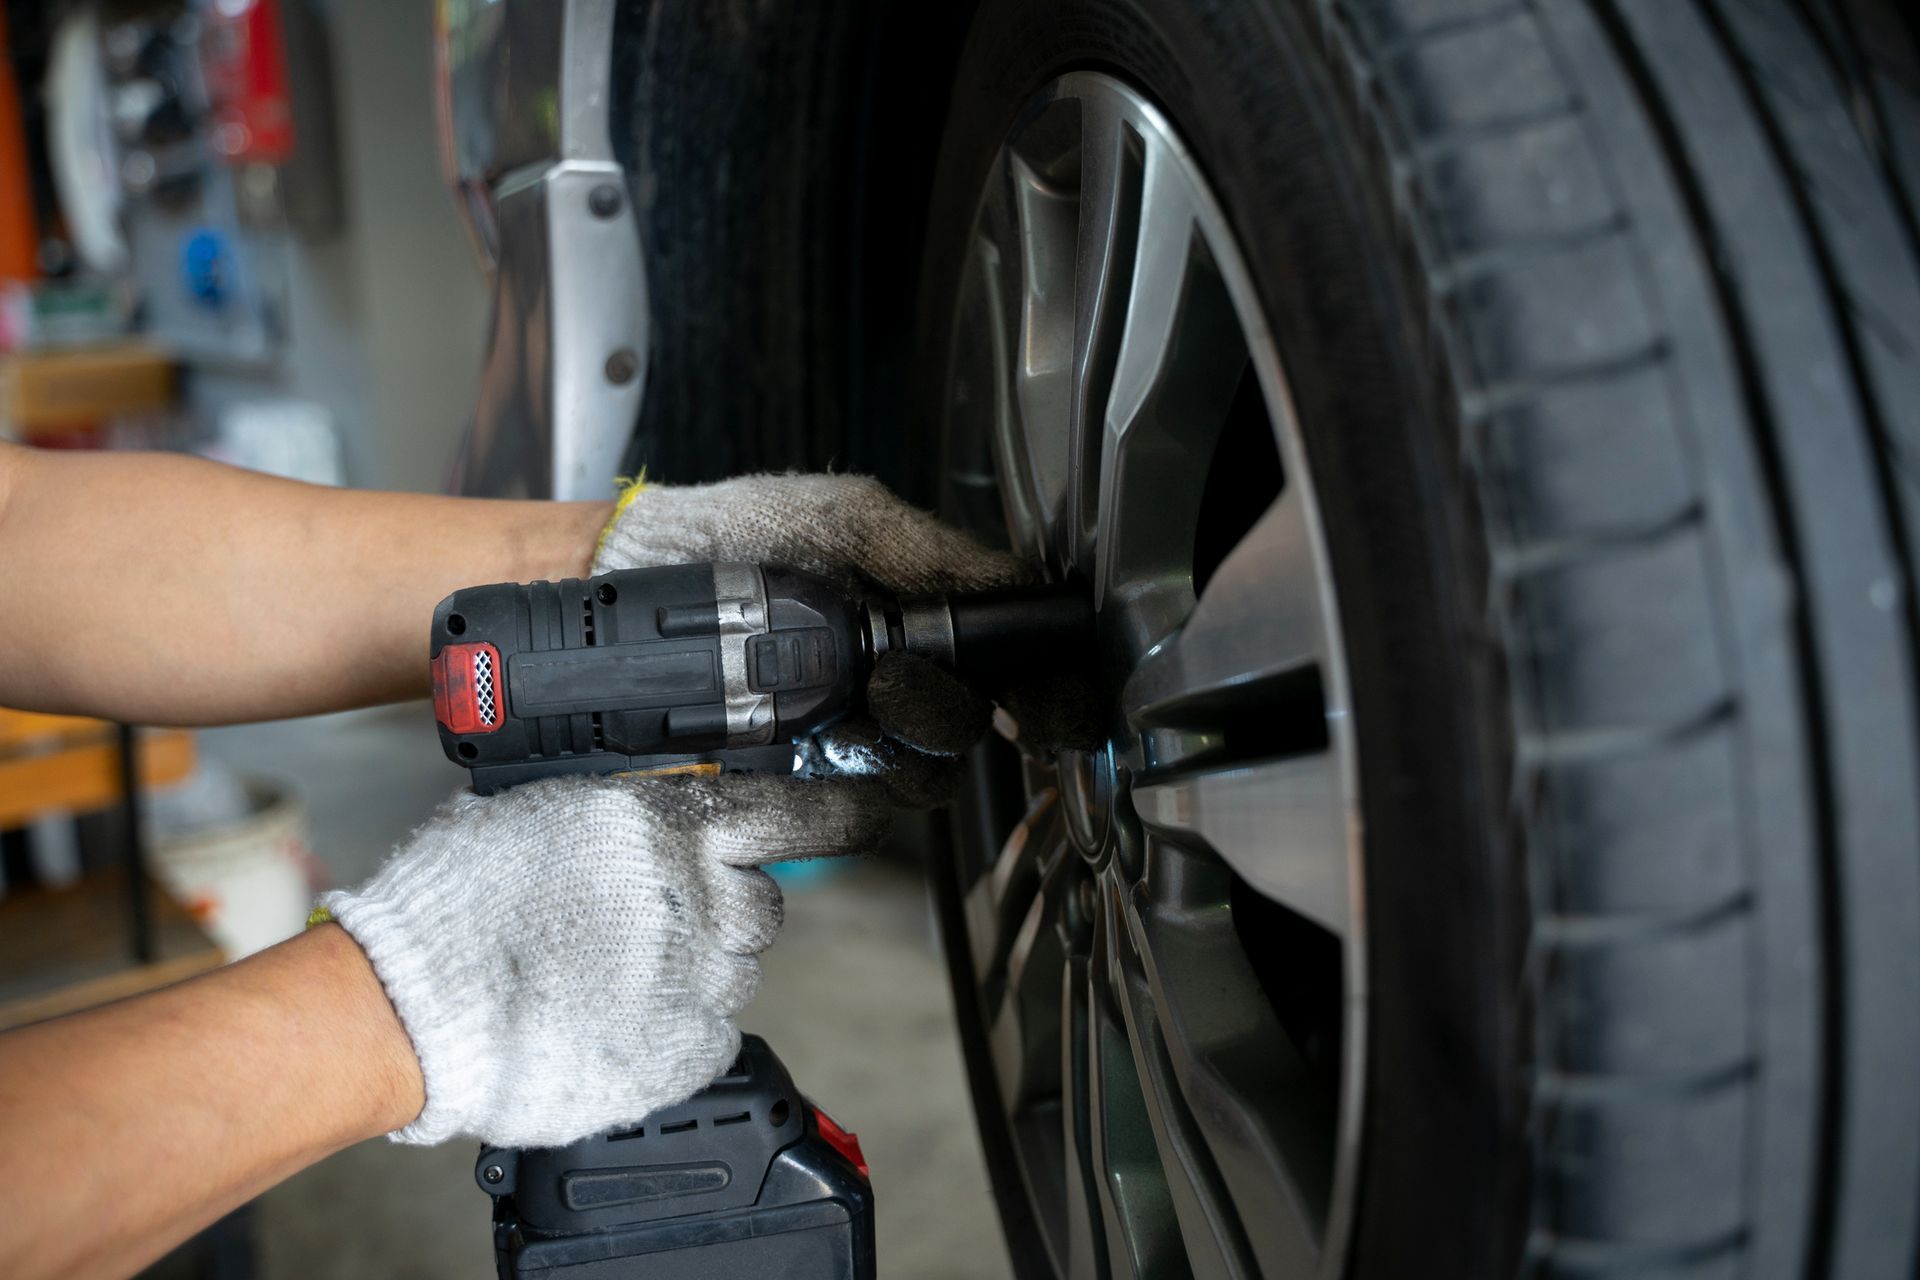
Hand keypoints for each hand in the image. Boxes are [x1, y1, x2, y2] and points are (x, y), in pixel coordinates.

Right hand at [320, 771, 888, 1147]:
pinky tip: (613, 1018)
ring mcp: (693, 979)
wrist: (410, 1009)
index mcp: (663, 826)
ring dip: (697, 967)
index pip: (791, 811)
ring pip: (737, 969)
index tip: (874, 810)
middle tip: (651, 919)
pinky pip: (711, 1033)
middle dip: (724, 907)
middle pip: (762, 902)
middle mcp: (694, 898)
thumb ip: (626, 812)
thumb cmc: (454, 903)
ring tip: (611, 971)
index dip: (842, 812)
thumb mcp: (545, 811)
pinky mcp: (679, 1051)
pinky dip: (677, 1028)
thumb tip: (664, 812)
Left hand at [595, 473, 1036, 803]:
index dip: (1044, 697)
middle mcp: (890, 695)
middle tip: (893, 682)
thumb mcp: (843, 519)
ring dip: (899, 755)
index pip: (1009, 676)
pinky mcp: (789, 791)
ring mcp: (843, 746)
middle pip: (966, 740)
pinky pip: (846, 820)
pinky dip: (836, 800)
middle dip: (945, 715)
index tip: (1044, 707)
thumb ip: (932, 553)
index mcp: (917, 631)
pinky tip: (807, 756)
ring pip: (918, 786)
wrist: (627, 578)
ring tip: (851, 707)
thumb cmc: (733, 535)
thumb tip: (1019, 586)